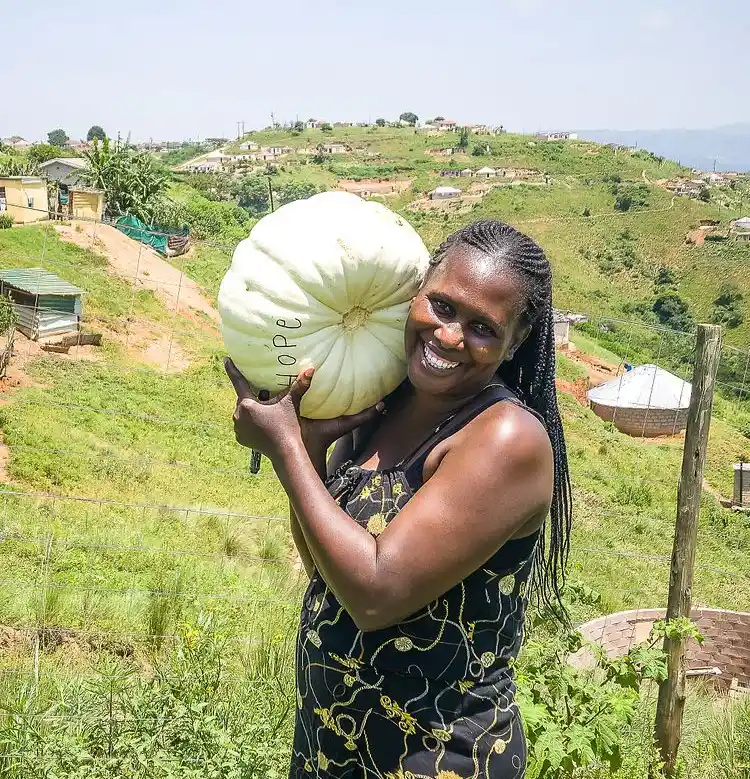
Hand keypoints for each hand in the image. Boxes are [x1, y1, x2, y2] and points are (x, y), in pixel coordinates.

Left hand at [224, 359, 382, 462]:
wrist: (286, 451)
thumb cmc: (288, 426)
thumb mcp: (291, 404)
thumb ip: (299, 386)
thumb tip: (311, 369)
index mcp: (247, 405)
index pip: (238, 382)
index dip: (232, 370)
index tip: (226, 359)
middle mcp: (238, 416)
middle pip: (244, 400)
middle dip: (252, 397)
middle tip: (265, 396)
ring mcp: (238, 429)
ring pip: (243, 412)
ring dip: (251, 410)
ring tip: (264, 411)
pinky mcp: (240, 439)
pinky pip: (243, 425)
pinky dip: (250, 422)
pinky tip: (261, 423)